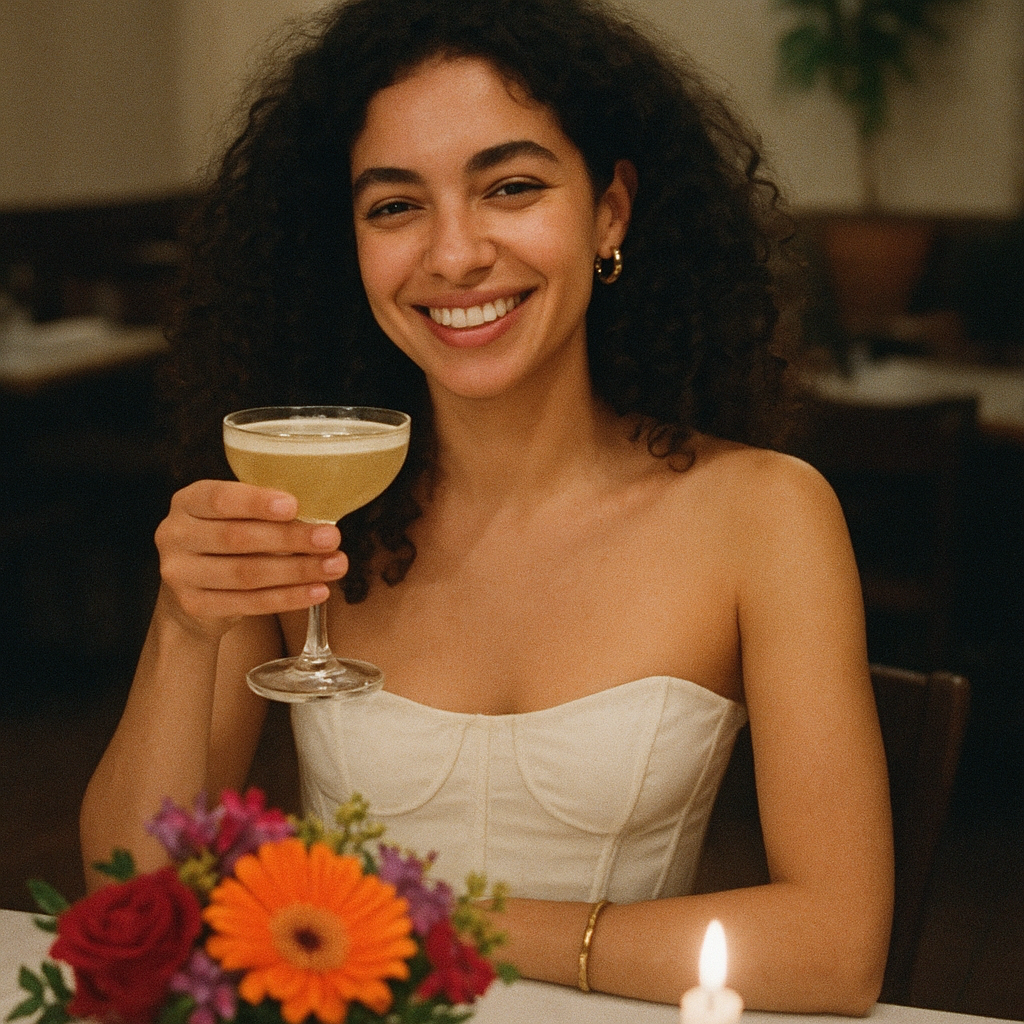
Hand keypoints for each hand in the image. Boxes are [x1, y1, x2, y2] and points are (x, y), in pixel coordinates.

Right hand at [154, 479, 346, 639]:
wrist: (193, 593)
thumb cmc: (228, 542)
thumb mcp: (238, 516)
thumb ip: (268, 513)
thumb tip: (320, 519)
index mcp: (188, 501)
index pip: (220, 499)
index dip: (257, 503)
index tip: (294, 505)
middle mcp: (175, 534)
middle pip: (238, 538)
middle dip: (290, 538)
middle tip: (331, 538)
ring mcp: (179, 572)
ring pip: (246, 573)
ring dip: (297, 571)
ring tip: (334, 566)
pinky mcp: (194, 604)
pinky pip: (248, 603)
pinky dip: (287, 598)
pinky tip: (317, 591)